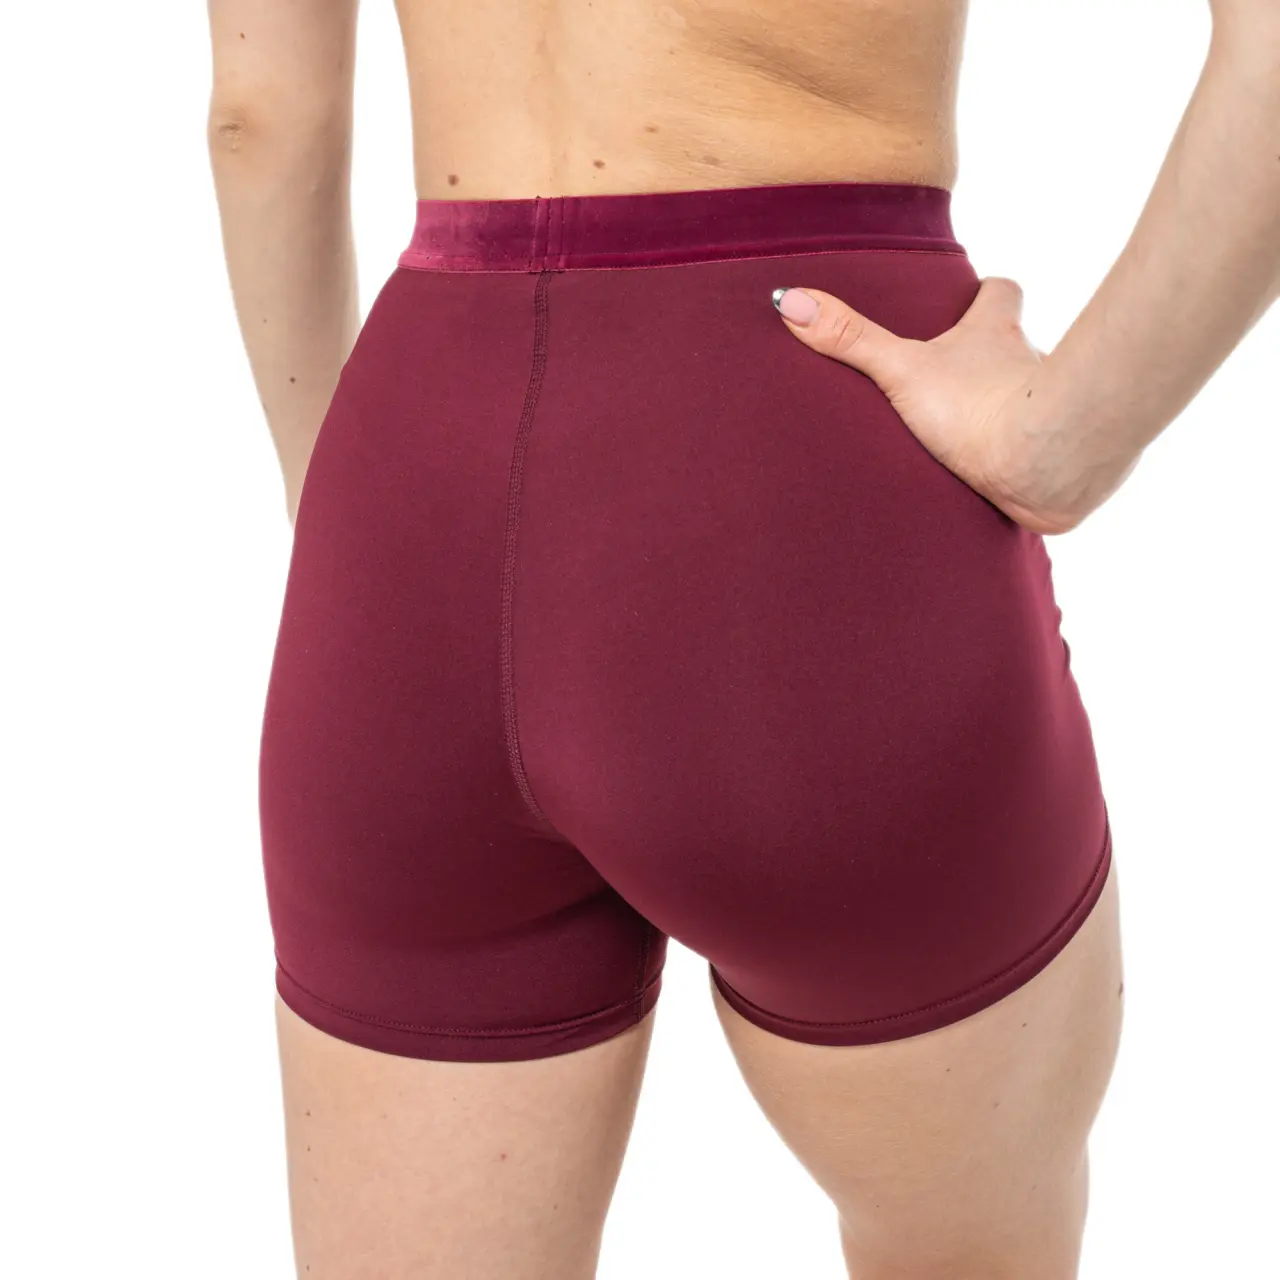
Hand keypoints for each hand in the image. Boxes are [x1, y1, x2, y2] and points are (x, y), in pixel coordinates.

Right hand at [772, 278, 1136, 534]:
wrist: (1045, 465)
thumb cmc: (981, 408)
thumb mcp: (903, 370)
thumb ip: (850, 339)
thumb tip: (788, 299)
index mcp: (995, 333)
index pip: (1001, 292)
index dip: (987, 292)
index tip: (974, 295)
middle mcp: (1028, 363)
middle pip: (1014, 346)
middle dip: (987, 357)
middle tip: (951, 372)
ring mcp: (1044, 413)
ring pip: (1024, 401)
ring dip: (1001, 413)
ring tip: (965, 436)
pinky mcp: (1053, 462)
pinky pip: (1034, 456)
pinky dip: (1018, 464)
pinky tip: (993, 485)